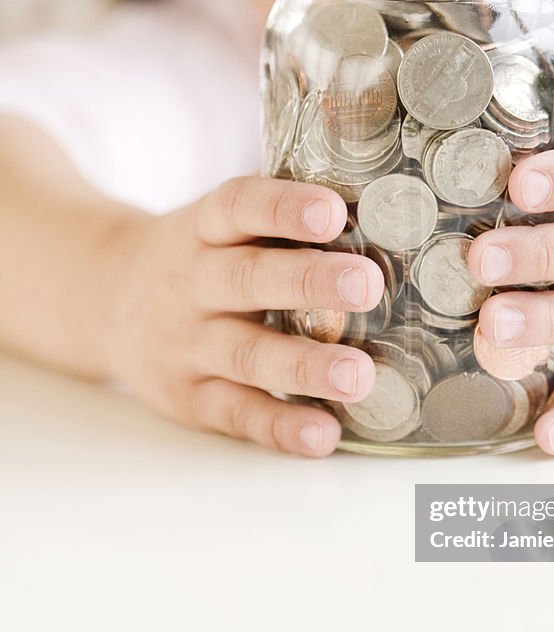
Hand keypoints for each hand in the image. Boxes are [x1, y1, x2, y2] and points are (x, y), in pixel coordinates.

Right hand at [107, 176, 383, 456]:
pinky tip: (323, 435)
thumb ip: (276, 215)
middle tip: (366, 285)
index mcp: (203, 230)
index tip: (331, 212)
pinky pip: (237, 414)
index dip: (283, 208)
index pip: (239, 207)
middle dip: (308, 283)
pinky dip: (281, 427)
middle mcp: (192, 283)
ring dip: (304, 367)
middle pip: (248, 280)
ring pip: (247, 355)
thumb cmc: (196, 259)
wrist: (105, 301)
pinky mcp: (190, 398)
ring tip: (358, 375)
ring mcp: (188, 345)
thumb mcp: (215, 223)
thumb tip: (371, 197)